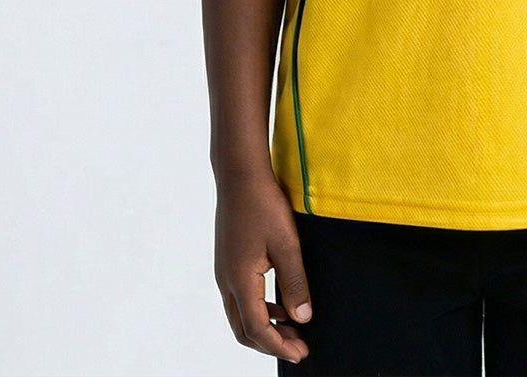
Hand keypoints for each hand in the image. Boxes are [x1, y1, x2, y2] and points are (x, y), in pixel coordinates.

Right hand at [214, 172, 311, 364]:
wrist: (239, 175)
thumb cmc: (263, 204)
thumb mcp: (287, 244)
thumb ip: (295, 283)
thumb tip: (303, 317)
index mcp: (239, 281)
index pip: (257, 329)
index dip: (279, 346)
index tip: (301, 353)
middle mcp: (226, 281)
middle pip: (243, 329)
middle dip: (271, 343)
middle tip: (299, 347)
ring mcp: (224, 270)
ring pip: (240, 314)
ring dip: (265, 326)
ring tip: (293, 327)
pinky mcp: (227, 260)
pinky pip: (240, 297)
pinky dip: (259, 308)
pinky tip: (279, 301)